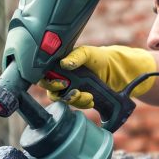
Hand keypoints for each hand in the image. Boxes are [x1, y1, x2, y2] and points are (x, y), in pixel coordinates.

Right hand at [38, 45, 156, 106]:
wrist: (115, 72)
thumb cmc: (99, 58)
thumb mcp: (88, 53)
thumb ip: (76, 56)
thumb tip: (64, 64)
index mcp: (58, 65)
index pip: (44, 76)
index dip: (49, 82)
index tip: (63, 84)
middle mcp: (61, 77)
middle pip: (52, 91)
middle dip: (64, 94)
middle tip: (76, 92)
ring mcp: (69, 88)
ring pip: (63, 100)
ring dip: (76, 100)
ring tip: (89, 96)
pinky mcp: (78, 98)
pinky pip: (75, 105)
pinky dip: (83, 104)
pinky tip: (92, 100)